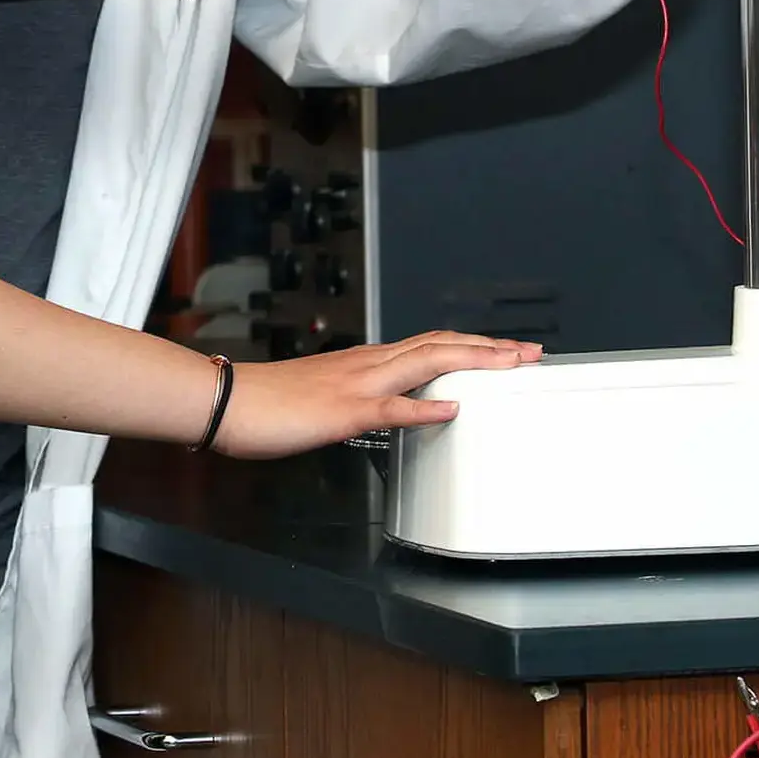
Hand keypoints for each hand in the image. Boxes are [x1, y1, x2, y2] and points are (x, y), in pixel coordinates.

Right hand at [212, 331, 542, 458]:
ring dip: (472, 361)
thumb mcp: (327, 398)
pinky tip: (450, 409)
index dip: (473, 346)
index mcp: (365, 363)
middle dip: (489, 348)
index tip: (508, 351)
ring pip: (426, 362)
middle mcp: (368, 364)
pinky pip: (390, 408)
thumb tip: (395, 406)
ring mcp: (358, 385)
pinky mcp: (343, 411)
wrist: (228, 400)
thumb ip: (363, 399)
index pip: (431, 346)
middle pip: (441, 346)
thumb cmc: (268, 403)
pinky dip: (424, 407)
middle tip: (531, 351)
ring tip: (510, 363)